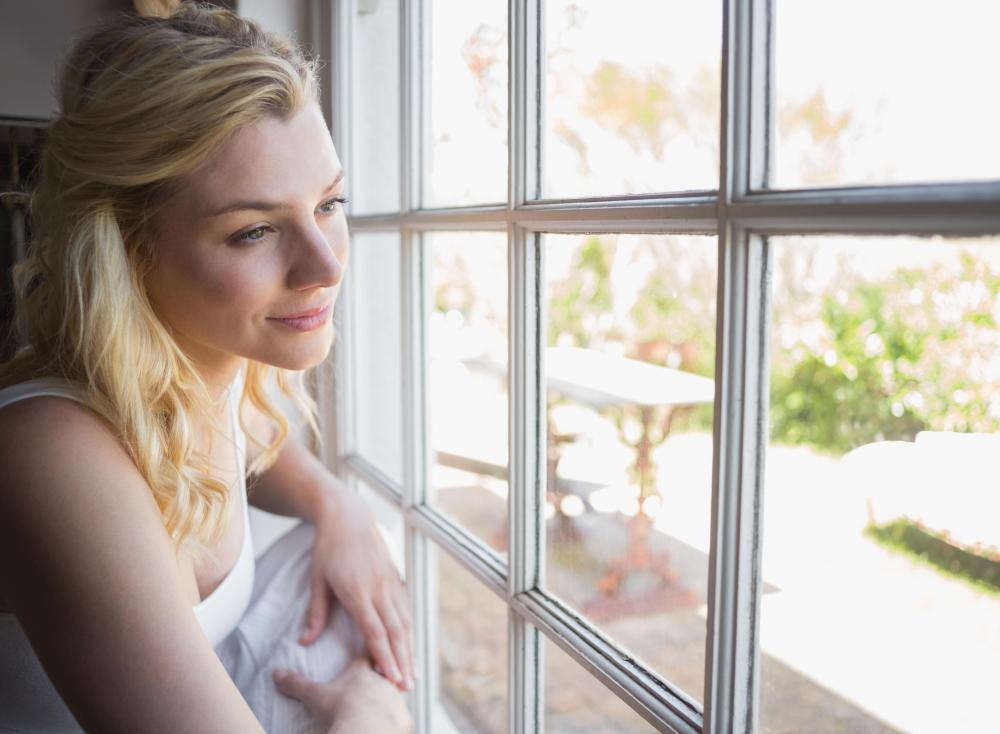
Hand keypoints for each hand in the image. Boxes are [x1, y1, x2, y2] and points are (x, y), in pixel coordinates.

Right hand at [273, 658, 411, 733]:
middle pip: (388, 667)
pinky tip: (398, 720)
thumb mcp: (315, 695)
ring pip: (398, 690)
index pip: (367, 650)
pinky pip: (403, 716)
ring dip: (396, 691)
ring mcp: (395, 699)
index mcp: (363, 670)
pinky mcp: (403, 719)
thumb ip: (297, 683)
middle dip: (388, 665)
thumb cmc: (341, 707)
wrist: (366, 729)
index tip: (372, 635)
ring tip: (395, 691)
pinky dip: (399, 717)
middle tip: (388, 666)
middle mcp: (383, 679)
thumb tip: (276, 673)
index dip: (369, 645)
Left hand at [301, 481, 414, 690]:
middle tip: (407, 685)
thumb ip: (316, 612)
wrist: (348, 516)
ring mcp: (390, 582)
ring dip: (409, 648)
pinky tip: (410, 644)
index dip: (383, 656)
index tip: (390, 677)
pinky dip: (410, 629)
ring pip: (405, 621)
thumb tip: (306, 642)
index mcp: (357, 591)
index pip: (374, 631)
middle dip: (402, 660)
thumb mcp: (317, 579)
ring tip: (412, 672)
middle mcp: (379, 588)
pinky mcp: (395, 577)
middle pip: (395, 631)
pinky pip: (406, 608)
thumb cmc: (328, 547)